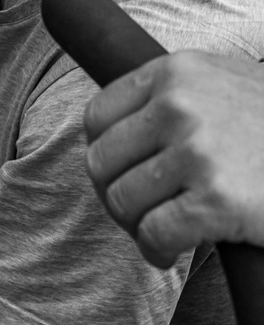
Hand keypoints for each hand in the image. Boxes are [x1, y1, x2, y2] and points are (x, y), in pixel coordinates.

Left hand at [83, 52, 263, 266]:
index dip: (104, 156)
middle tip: (140, 214)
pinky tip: (172, 253)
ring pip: (123, 200)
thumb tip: (112, 129)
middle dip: (115, 196)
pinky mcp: (218, 199)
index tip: (122, 177)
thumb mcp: (227, 85)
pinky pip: (154, 233)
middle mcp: (180, 104)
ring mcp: (198, 151)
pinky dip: (157, 251)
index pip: (98, 116)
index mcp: (177, 70)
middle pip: (103, 162)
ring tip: (160, 234)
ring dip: (136, 227)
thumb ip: (176, 94)